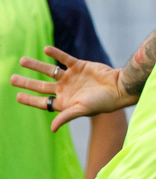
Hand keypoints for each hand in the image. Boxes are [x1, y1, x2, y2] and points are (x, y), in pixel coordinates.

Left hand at [11, 47, 134, 131]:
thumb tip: (52, 128)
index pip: (43, 101)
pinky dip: (55, 54)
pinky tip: (46, 50)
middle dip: (27, 82)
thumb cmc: (103, 102)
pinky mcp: (79, 66)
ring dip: (36, 66)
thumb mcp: (82, 110)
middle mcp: (66, 89)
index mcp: (65, 102)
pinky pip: (64, 59)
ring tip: (22, 61)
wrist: (119, 88)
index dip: (30, 100)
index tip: (18, 96)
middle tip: (11, 79)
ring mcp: (72, 77)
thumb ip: (66, 116)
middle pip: (41, 86)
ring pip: (49, 70)